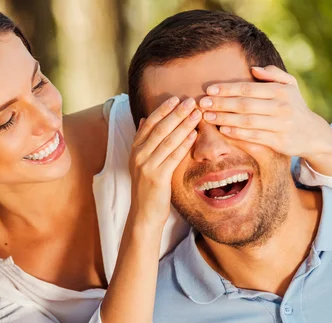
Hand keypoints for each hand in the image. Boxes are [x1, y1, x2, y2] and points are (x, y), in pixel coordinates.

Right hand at [129, 96, 200, 226]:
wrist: (144, 213)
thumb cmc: (147, 187)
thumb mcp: (140, 161)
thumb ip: (142, 140)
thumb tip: (142, 118)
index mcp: (134, 149)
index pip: (148, 123)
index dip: (162, 110)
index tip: (176, 98)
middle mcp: (138, 155)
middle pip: (159, 128)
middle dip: (176, 113)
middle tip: (191, 101)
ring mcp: (146, 166)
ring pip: (168, 140)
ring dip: (184, 125)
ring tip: (196, 114)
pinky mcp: (157, 177)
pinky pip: (173, 156)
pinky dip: (184, 144)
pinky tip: (194, 135)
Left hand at [199, 65, 331, 158]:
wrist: (312, 133)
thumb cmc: (294, 105)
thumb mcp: (290, 86)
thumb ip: (273, 74)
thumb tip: (253, 69)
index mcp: (281, 91)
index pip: (249, 88)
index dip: (228, 89)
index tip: (210, 89)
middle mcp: (281, 107)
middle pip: (245, 105)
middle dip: (221, 104)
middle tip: (203, 103)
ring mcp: (280, 125)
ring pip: (247, 121)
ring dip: (225, 119)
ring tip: (207, 117)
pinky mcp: (278, 141)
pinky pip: (254, 137)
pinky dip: (237, 134)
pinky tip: (223, 130)